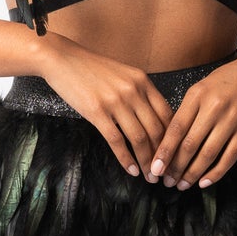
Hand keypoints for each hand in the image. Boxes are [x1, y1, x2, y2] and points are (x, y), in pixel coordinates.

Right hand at [38, 37, 177, 177]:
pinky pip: (117, 141)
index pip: (168, 115)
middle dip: (164, 156)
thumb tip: (153, 119)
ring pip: (140, 138)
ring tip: (150, 176)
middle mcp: (133, 91)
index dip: (174, 139)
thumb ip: (139, 93)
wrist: (62, 59)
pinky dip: (126, 159)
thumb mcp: (123, 75)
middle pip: (157, 130)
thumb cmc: (91, 69)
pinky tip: (131, 170)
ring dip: (147, 162)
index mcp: (143, 81)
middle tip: (165, 173)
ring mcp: (116, 101)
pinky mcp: (97, 112)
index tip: (174, 155)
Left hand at [149, 53, 236, 188]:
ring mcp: (231, 120)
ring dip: (193, 173)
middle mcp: (214, 108)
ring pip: (209, 154)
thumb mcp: (199, 89)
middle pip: (191, 144)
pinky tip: (204, 182)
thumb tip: (167, 143)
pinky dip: (216, 172)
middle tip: (167, 182)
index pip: (176, 128)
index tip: (155, 168)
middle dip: (176, 167)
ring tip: (182, 184)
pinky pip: (230, 157)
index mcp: (197, 96)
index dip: (165, 151)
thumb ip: (184, 112)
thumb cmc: (222, 83)